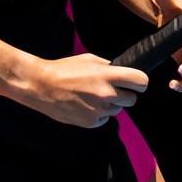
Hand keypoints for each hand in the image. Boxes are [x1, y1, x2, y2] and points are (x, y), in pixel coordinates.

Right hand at [16, 53, 149, 127]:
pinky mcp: (90, 122)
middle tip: (113, 90)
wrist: (41, 86)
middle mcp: (107, 94)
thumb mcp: (89, 59)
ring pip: (118, 110)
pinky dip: (98, 113)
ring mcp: (99, 110)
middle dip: (126, 94)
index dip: (140, 82)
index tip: (136, 82)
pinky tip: (85, 105)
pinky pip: (104, 119)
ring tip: (92, 96)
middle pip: (132, 100)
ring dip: (110, 104)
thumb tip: (120, 71)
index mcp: (108, 75)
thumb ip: (108, 66)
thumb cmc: (63, 69)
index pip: (141, 81)